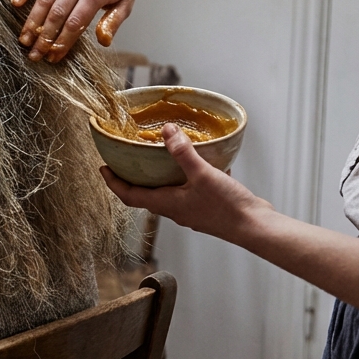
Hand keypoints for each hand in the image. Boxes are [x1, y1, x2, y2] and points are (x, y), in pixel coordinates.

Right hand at [11, 0, 144, 62]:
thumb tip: (102, 42)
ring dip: (33, 21)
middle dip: (44, 37)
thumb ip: (113, 22)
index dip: (63, 42)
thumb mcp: (126, 3)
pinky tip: (16, 3)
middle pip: (57, 13)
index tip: (53, 57)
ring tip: (24, 39)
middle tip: (34, 54)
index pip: (75, 23)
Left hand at [100, 124, 272, 241]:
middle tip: (126, 159)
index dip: (113, 183)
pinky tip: (196, 160)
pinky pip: (188, 190)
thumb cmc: (227, 207)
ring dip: (158, 176)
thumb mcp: (202, 175)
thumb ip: (183, 153)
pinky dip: (184, 176)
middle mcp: (175, 210)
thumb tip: (166, 131)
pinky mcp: (206, 207)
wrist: (256, 227)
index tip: (102, 168)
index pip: (129, 196)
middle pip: (145, 194)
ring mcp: (191, 210)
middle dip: (133, 177)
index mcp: (166, 204)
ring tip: (157, 156)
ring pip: (167, 192)